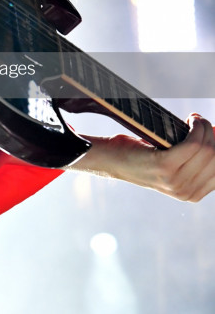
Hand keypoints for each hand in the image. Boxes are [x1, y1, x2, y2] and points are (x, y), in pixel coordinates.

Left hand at [70, 114, 214, 201]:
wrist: (110, 159)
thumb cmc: (140, 155)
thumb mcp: (172, 165)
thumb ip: (193, 161)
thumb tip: (214, 136)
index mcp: (191, 195)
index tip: (211, 132)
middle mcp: (185, 192)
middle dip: (212, 133)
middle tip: (200, 122)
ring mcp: (175, 182)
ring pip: (207, 149)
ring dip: (203, 127)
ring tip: (194, 120)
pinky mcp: (164, 166)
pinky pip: (193, 144)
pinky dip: (195, 127)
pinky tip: (189, 120)